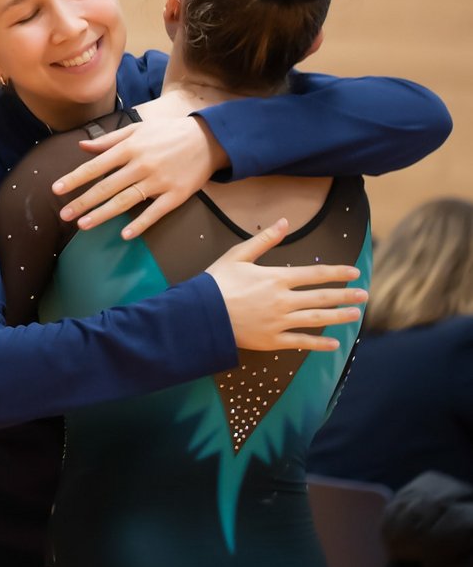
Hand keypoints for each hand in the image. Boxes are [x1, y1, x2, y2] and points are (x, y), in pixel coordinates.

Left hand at [52, 117, 227, 238]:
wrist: (208, 139)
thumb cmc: (168, 133)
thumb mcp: (138, 130)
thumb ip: (109, 140)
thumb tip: (82, 146)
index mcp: (130, 148)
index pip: (96, 166)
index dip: (75, 178)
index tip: (57, 190)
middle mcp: (141, 165)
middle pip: (107, 187)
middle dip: (83, 202)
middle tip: (63, 215)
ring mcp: (159, 181)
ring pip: (125, 201)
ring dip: (103, 214)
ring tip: (83, 225)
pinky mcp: (175, 195)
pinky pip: (155, 212)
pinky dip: (140, 224)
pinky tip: (124, 235)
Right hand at [207, 218, 366, 351]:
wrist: (202, 314)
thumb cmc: (217, 282)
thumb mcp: (239, 254)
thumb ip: (265, 240)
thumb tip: (284, 221)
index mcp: (277, 278)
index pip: (315, 274)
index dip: (337, 272)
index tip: (354, 272)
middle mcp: (283, 300)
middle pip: (321, 297)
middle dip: (345, 295)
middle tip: (365, 295)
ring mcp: (279, 322)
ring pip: (316, 319)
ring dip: (338, 316)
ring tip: (356, 315)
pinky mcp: (272, 340)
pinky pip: (301, 342)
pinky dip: (319, 344)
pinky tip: (334, 344)